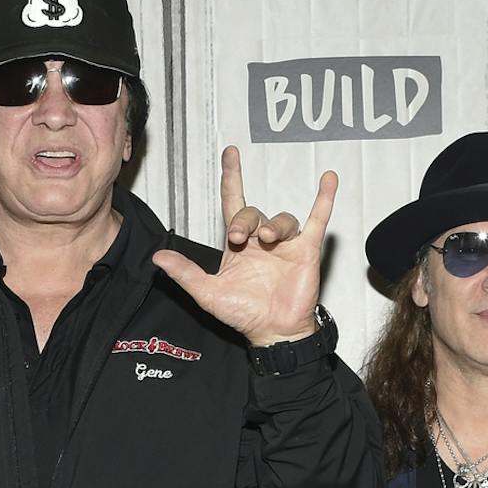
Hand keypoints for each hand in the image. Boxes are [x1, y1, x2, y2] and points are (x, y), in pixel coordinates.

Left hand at [152, 145, 338, 346]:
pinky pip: (317, 220)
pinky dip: (324, 200)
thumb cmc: (244, 315)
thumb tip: (158, 257)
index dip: (231, 178)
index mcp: (238, 246)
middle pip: (254, 213)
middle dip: (245, 219)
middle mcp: (261, 241)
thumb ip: (185, 273)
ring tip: (268, 239)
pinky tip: (328, 180)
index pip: (233, 203)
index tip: (231, 154)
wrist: (273, 333)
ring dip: (274, 225)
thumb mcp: (208, 293)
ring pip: (282, 218)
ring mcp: (286, 245)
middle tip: (238, 236)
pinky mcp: (306, 251)